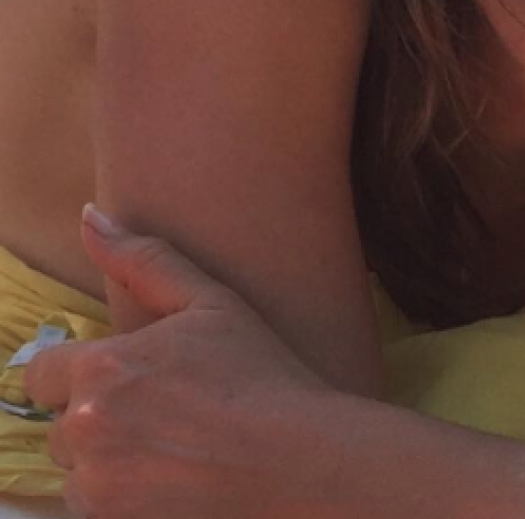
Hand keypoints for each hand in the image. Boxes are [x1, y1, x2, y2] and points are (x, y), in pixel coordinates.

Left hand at [25, 206, 328, 518]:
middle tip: (160, 415)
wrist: (300, 462)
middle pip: (59, 428)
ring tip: (168, 450)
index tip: (124, 381)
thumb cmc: (259, 376)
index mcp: (102, 368)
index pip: (40, 375)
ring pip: (77, 475)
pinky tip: (170, 483)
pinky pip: (96, 513)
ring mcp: (100, 489)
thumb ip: (141, 259)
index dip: (78, 374)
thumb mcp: (208, 301)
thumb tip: (89, 217)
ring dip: (107, 465)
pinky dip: (123, 501)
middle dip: (97, 420)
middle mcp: (89, 430)